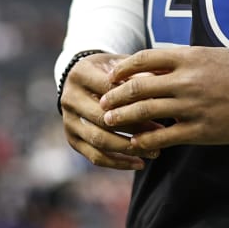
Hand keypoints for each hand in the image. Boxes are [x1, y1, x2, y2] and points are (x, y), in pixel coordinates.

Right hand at [60, 52, 156, 171]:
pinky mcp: (72, 139)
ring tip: (154, 151)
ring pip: (99, 140)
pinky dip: (118, 163)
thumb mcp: (119, 65)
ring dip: (129, 149)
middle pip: (103, 118)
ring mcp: (68, 120)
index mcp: (80, 74)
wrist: (83, 80)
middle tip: (160, 132)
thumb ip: (136, 73)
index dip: (133, 100)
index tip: (159, 108)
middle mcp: (69, 98)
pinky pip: (95, 157)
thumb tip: (158, 89)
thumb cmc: (109, 71)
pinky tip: (139, 163)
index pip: (108, 90)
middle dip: (134, 128)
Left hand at [99, 47, 228, 152]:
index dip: (123, 69)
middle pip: (138, 87)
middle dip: (115, 97)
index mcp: (189, 58)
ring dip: (123, 118)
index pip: (144, 59)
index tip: (111, 77)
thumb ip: (183, 60)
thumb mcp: (211, 56)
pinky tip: (135, 143)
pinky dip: (145, 140)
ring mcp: (192, 106)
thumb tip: (154, 65)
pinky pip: (164, 137)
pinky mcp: (200, 130)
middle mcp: (187, 80)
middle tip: (102, 104)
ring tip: (109, 122)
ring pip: (146, 112)